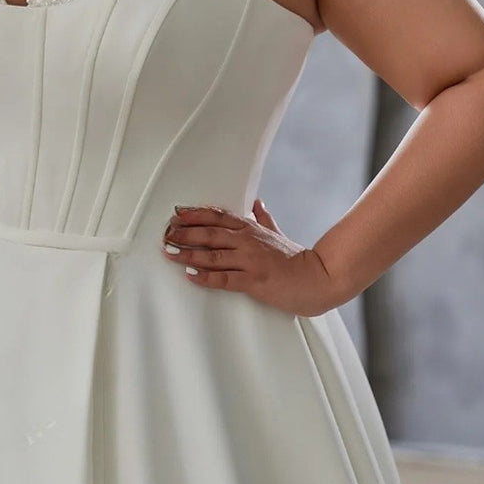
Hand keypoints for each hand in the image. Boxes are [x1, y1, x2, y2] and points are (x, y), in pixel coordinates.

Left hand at [160, 199, 338, 316]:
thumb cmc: (296, 259)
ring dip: (189, 253)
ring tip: (170, 252)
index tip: (177, 214)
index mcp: (252, 229)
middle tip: (166, 233)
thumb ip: (265, 218)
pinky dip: (206, 276)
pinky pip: (225, 278)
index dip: (196, 214)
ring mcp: (250, 261)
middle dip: (185, 232)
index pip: (219, 217)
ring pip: (213, 254)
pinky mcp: (254, 281)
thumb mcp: (277, 233)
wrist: (317, 279)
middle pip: (210, 233)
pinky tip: (190, 275)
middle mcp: (248, 242)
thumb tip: (258, 202)